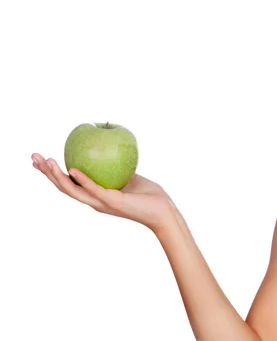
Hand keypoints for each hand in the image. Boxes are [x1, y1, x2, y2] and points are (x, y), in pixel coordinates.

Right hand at [31, 153, 176, 232]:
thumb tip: (107, 147)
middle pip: (64, 187)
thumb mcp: (127, 175)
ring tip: (47, 162)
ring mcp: (102, 203)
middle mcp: (94, 201)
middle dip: (46, 173)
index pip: (68, 184)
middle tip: (33, 157)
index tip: (40, 160)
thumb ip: (115, 166)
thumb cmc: (148, 194)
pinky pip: (95, 189)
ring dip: (58, 176)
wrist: (163, 211)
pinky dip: (83, 180)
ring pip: (73, 191)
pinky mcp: (113, 202)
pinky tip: (73, 170)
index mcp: (95, 195)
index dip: (52, 173)